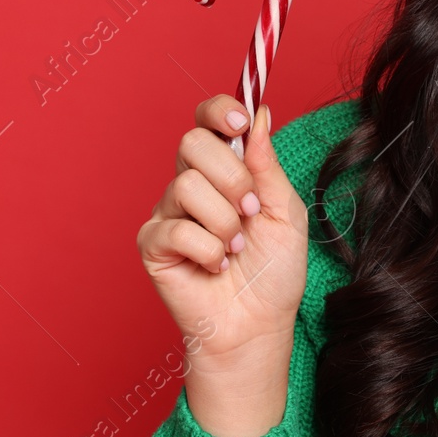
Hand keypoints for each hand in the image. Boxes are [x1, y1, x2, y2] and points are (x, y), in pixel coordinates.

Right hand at [136, 95, 309, 367]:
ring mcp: (169, 213)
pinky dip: (208, 251)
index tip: (241, 123)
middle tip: (250, 210)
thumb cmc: (274, 271)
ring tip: (236, 248)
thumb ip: (267, 163)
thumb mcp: (285, 210)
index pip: (207, 120)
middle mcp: (192, 184)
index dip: (220, 111)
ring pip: (186, 186)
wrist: (259, 325)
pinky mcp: (153, 245)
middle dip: (232, 177)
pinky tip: (215, 267)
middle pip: (192, 142)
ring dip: (224, 223)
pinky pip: (176, 228)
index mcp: (224, 169)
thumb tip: (259, 113)